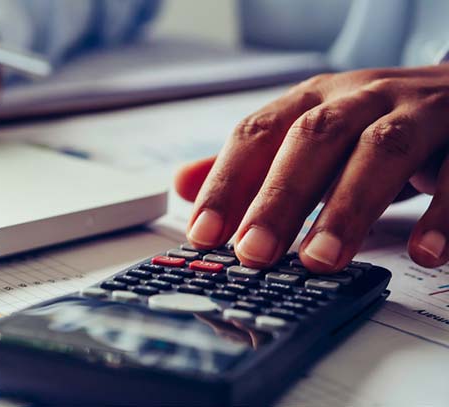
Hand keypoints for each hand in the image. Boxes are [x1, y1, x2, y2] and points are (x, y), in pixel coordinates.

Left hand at [175, 64, 448, 272]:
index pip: (258, 133)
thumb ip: (252, 163)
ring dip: (347, 207)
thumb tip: (181, 185)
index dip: (226, 181)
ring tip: (320, 260)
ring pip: (381, 150)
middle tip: (254, 252)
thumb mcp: (310, 135)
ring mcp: (418, 113)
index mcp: (314, 99)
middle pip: (313, 138)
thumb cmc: (375, 121)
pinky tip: (423, 253)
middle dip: (279, 197)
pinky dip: (442, 214)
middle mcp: (360, 97)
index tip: (202, 234)